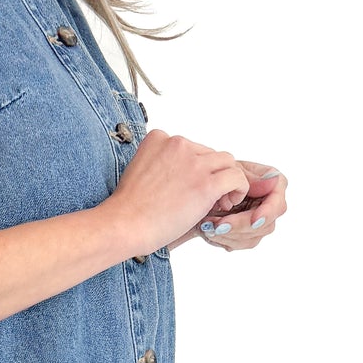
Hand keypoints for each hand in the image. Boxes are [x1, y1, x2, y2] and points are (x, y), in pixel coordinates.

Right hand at [109, 129, 251, 257]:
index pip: (191, 147)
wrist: (124, 224)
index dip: (196, 168)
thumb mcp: (142, 171)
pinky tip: (227, 203)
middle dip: (212, 175)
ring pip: (227, 162)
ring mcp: (193, 162)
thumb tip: (185, 177)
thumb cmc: (130, 208)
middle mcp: (178, 144)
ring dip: (228, 180)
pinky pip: (236, 177)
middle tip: (209, 199)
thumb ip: (164, 165)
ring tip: (220, 201)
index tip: (191, 187)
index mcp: (159, 138)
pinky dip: (238, 189)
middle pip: (210, 154)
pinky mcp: (205, 183)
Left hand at [167, 161, 286, 251]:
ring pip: (256, 234)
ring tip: (207, 226)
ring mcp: (253, 216)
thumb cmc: (188, 184)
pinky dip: (224, 239)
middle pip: (269, 218)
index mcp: (258, 176)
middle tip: (218, 226)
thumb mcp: (213, 178)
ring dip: (230, 233)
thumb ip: (244, 179)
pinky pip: (243, 242)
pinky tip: (208, 232)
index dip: (269, 208)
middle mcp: (260, 196)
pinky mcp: (241, 233)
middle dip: (241, 224)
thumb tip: (273, 178)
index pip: (277, 190)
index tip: (254, 219)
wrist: (169, 207)